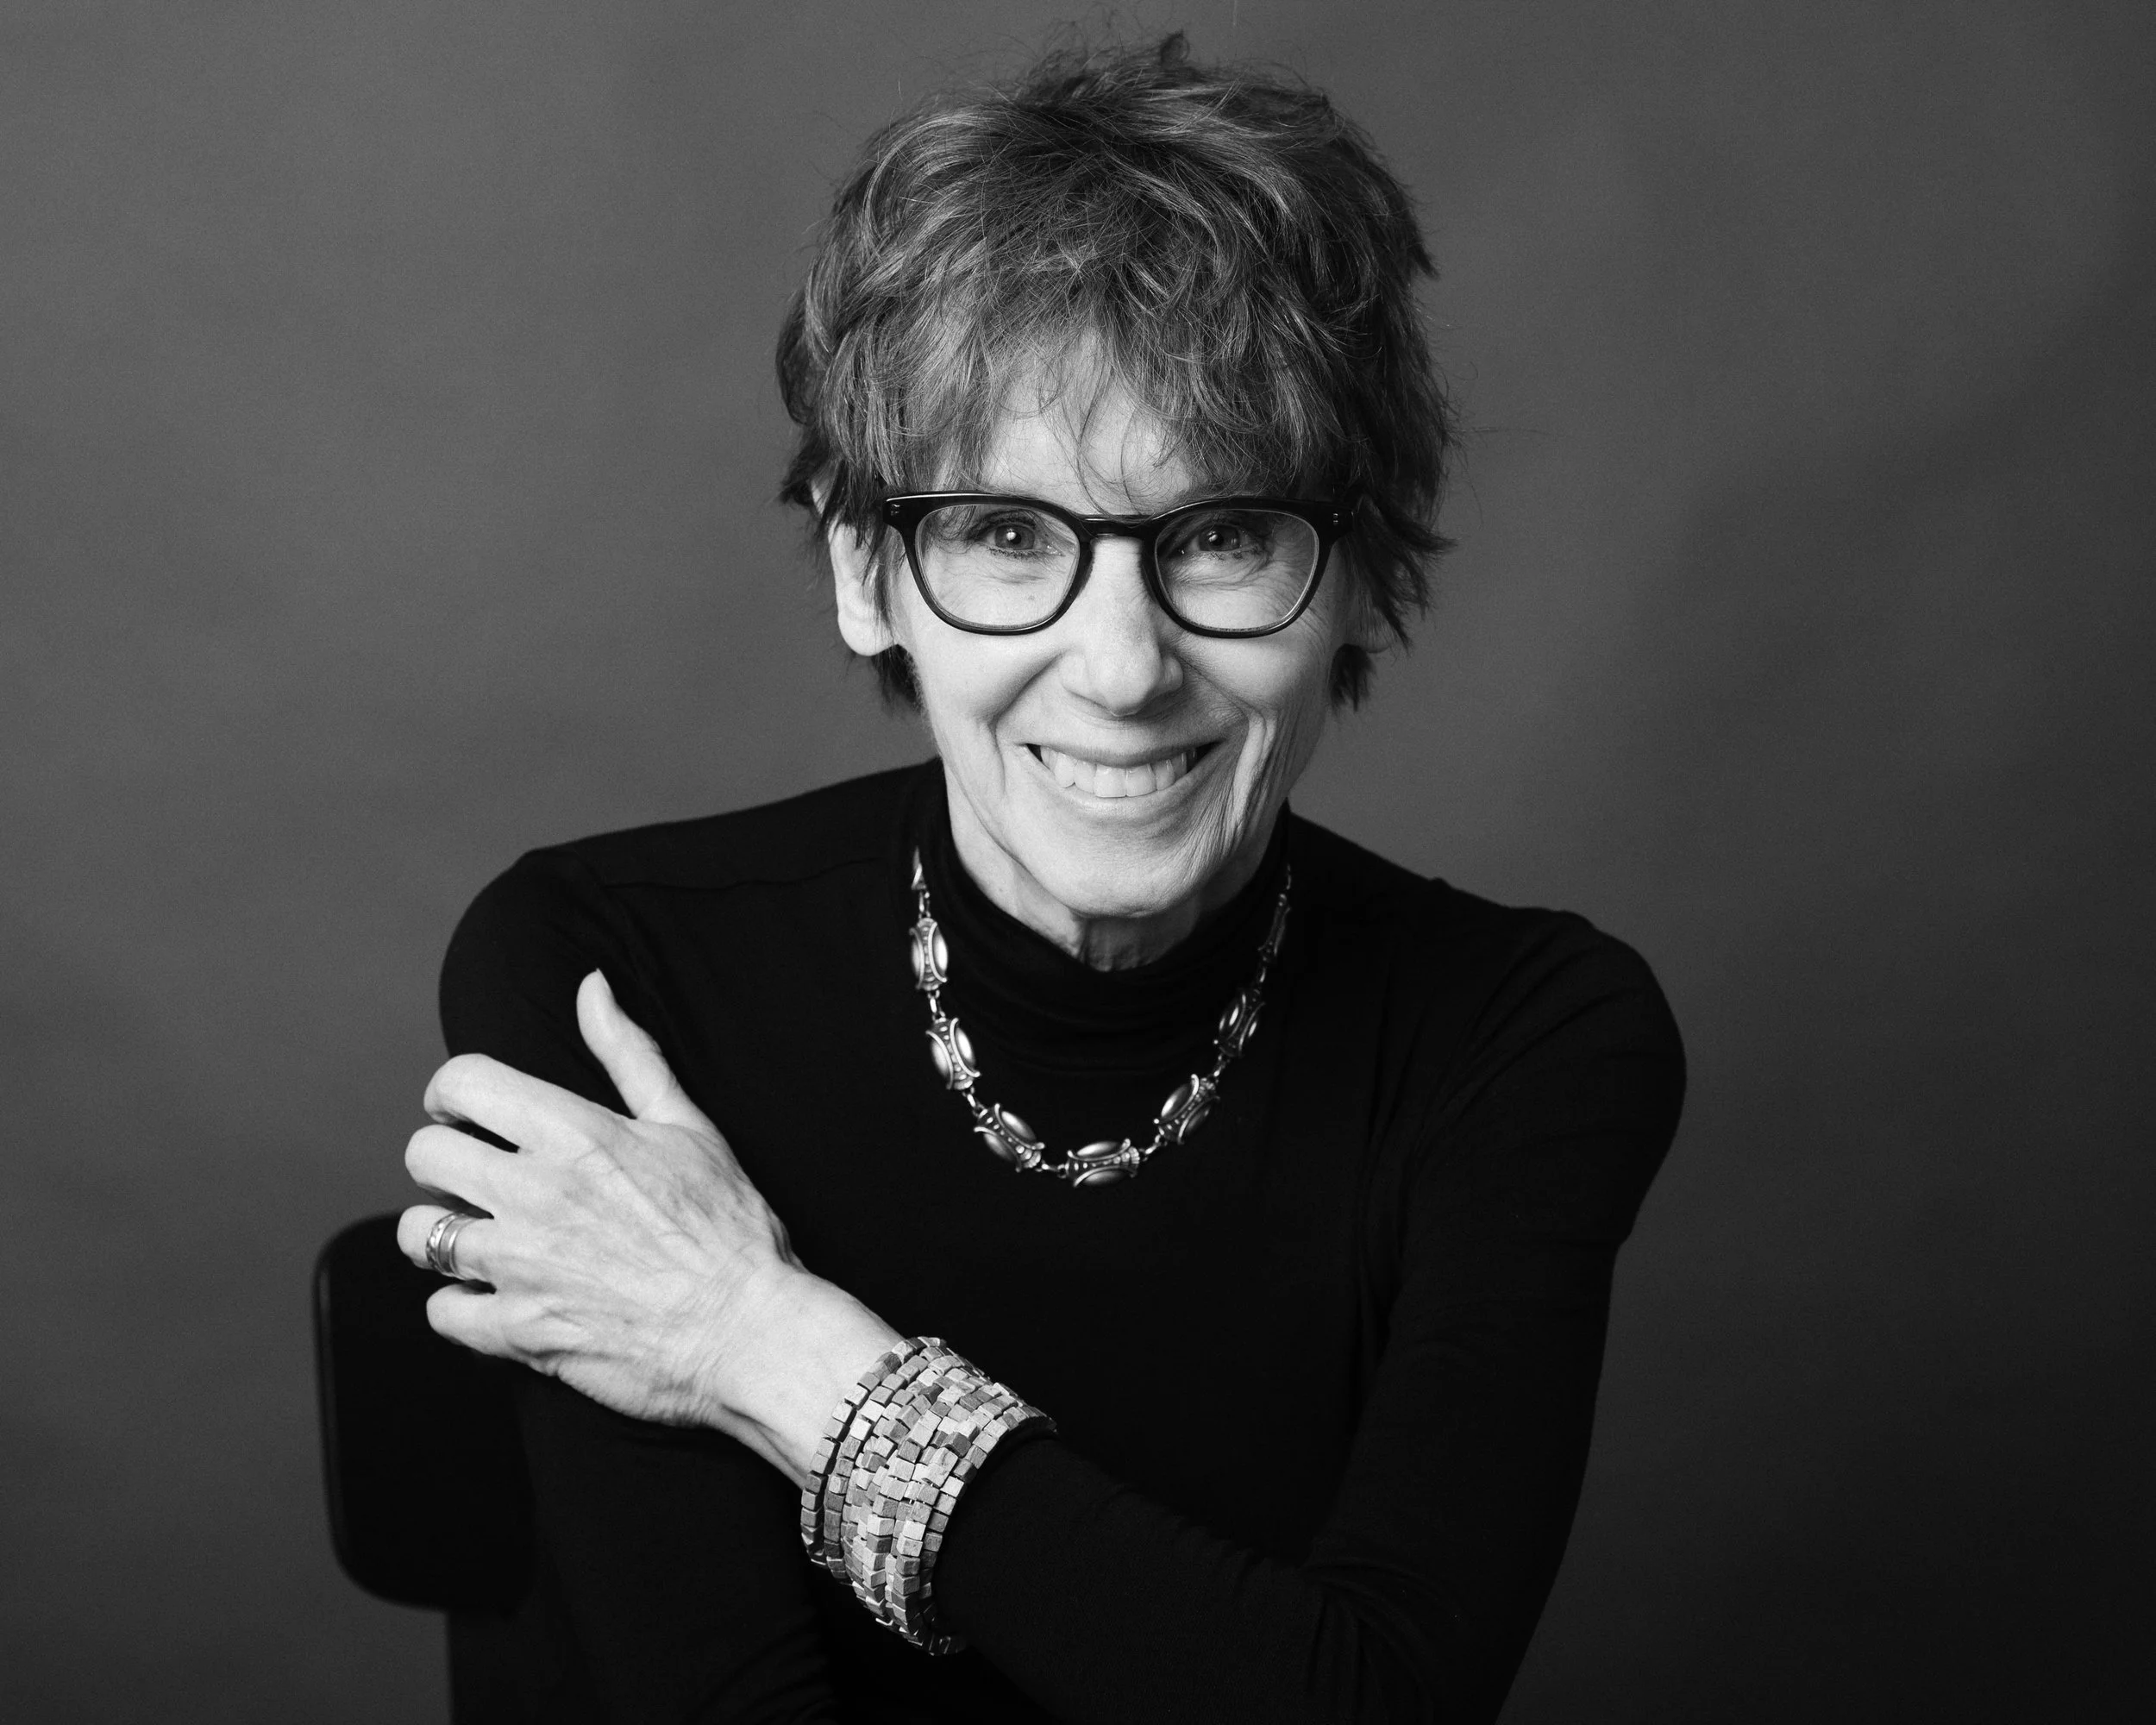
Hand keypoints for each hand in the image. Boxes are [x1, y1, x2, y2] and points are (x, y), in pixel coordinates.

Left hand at [397, 971, 900, 1483]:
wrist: (748, 1329)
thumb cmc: (729, 1226)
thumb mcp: (686, 1124)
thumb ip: (629, 1053)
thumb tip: (591, 987)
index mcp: (573, 1133)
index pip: (461, 1083)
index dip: (453, 1093)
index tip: (468, 1111)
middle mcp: (533, 1193)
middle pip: (424, 1154)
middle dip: (444, 1159)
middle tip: (479, 1176)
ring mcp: (519, 1266)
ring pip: (418, 1233)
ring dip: (441, 1232)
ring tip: (482, 1237)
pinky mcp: (517, 1331)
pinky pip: (442, 1311)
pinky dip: (459, 1305)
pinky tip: (494, 1297)